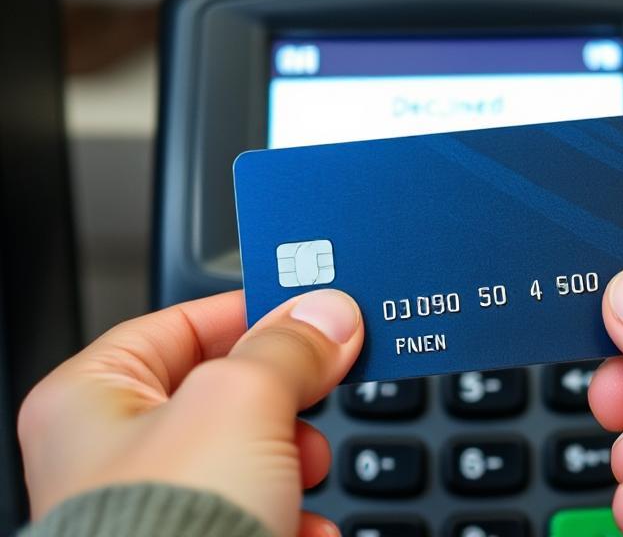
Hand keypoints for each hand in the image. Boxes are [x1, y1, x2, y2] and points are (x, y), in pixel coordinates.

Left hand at [18, 289, 362, 536]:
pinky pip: (259, 513)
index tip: (314, 311)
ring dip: (293, 467)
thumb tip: (327, 316)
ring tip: (302, 475)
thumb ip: (287, 348)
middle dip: (283, 401)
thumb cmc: (157, 536)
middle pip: (227, 392)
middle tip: (318, 390)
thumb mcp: (240, 403)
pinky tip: (300, 529)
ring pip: (251, 457)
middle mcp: (114, 454)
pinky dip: (290, 520)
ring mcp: (156, 509)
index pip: (183, 323)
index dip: (253, 312)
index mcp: (92, 398)